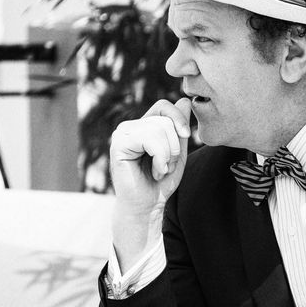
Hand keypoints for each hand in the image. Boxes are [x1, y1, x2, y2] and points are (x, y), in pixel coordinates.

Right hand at [110, 97, 191, 214]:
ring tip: (161, 170)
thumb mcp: (178, 152)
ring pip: (159, 129)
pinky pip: (149, 139)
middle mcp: (130, 127)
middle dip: (175, 146)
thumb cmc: (161, 182)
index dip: (179, 118)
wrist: (147, 207)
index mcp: (143, 126)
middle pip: (165, 119)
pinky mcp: (118, 144)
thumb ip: (180, 129)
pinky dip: (160, 158)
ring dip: (168, 155)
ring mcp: (122, 134)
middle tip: (168, 166)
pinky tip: (155, 172)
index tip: (187, 134)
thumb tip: (185, 100)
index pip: (164, 106)